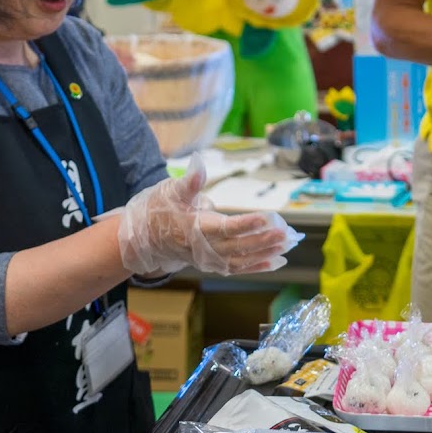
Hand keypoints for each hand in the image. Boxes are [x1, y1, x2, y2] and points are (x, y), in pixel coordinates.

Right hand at [117, 154, 296, 276]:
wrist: (144, 239)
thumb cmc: (159, 211)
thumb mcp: (170, 192)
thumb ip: (189, 182)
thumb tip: (199, 164)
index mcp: (195, 228)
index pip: (225, 227)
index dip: (246, 224)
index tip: (266, 217)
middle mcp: (203, 248)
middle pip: (238, 246)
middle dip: (263, 240)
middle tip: (286, 233)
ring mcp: (208, 259)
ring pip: (241, 259)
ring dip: (266, 253)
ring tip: (287, 244)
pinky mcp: (213, 263)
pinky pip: (238, 268)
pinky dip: (258, 266)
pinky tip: (278, 261)